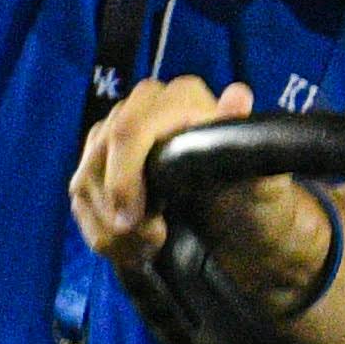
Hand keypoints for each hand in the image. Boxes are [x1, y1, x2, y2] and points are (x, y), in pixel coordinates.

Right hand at [69, 80, 333, 309]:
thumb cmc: (256, 202)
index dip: (123, 177)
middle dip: (116, 208)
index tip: (133, 222)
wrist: (242, 228)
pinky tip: (133, 248)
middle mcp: (146, 105)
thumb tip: (238, 95)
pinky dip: (101, 232)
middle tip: (151, 243)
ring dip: (111, 228)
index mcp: (184, 98)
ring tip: (149, 248)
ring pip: (86, 178)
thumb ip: (248, 144)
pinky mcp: (103, 164)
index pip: (130, 129)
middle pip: (100, 153)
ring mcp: (120, 133)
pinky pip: (81, 197)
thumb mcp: (263, 180)